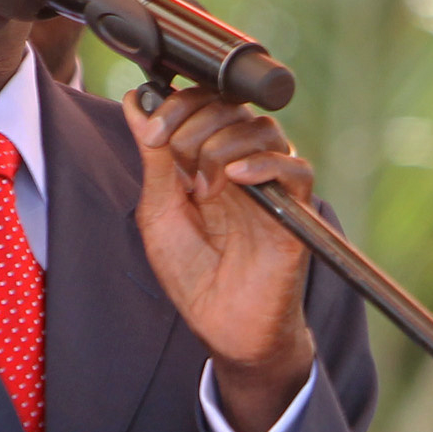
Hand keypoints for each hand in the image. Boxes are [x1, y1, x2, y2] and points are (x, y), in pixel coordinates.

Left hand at [126, 85, 316, 431]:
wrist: (225, 328)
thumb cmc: (194, 277)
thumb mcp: (159, 211)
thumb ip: (154, 159)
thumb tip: (136, 103)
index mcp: (210, 161)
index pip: (205, 103)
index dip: (178, 105)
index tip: (153, 134)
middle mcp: (243, 166)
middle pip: (233, 107)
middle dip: (195, 126)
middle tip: (179, 164)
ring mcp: (271, 187)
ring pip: (264, 130)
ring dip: (223, 146)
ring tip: (206, 189)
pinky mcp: (296, 212)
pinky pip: (296, 168)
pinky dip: (265, 164)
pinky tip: (234, 180)